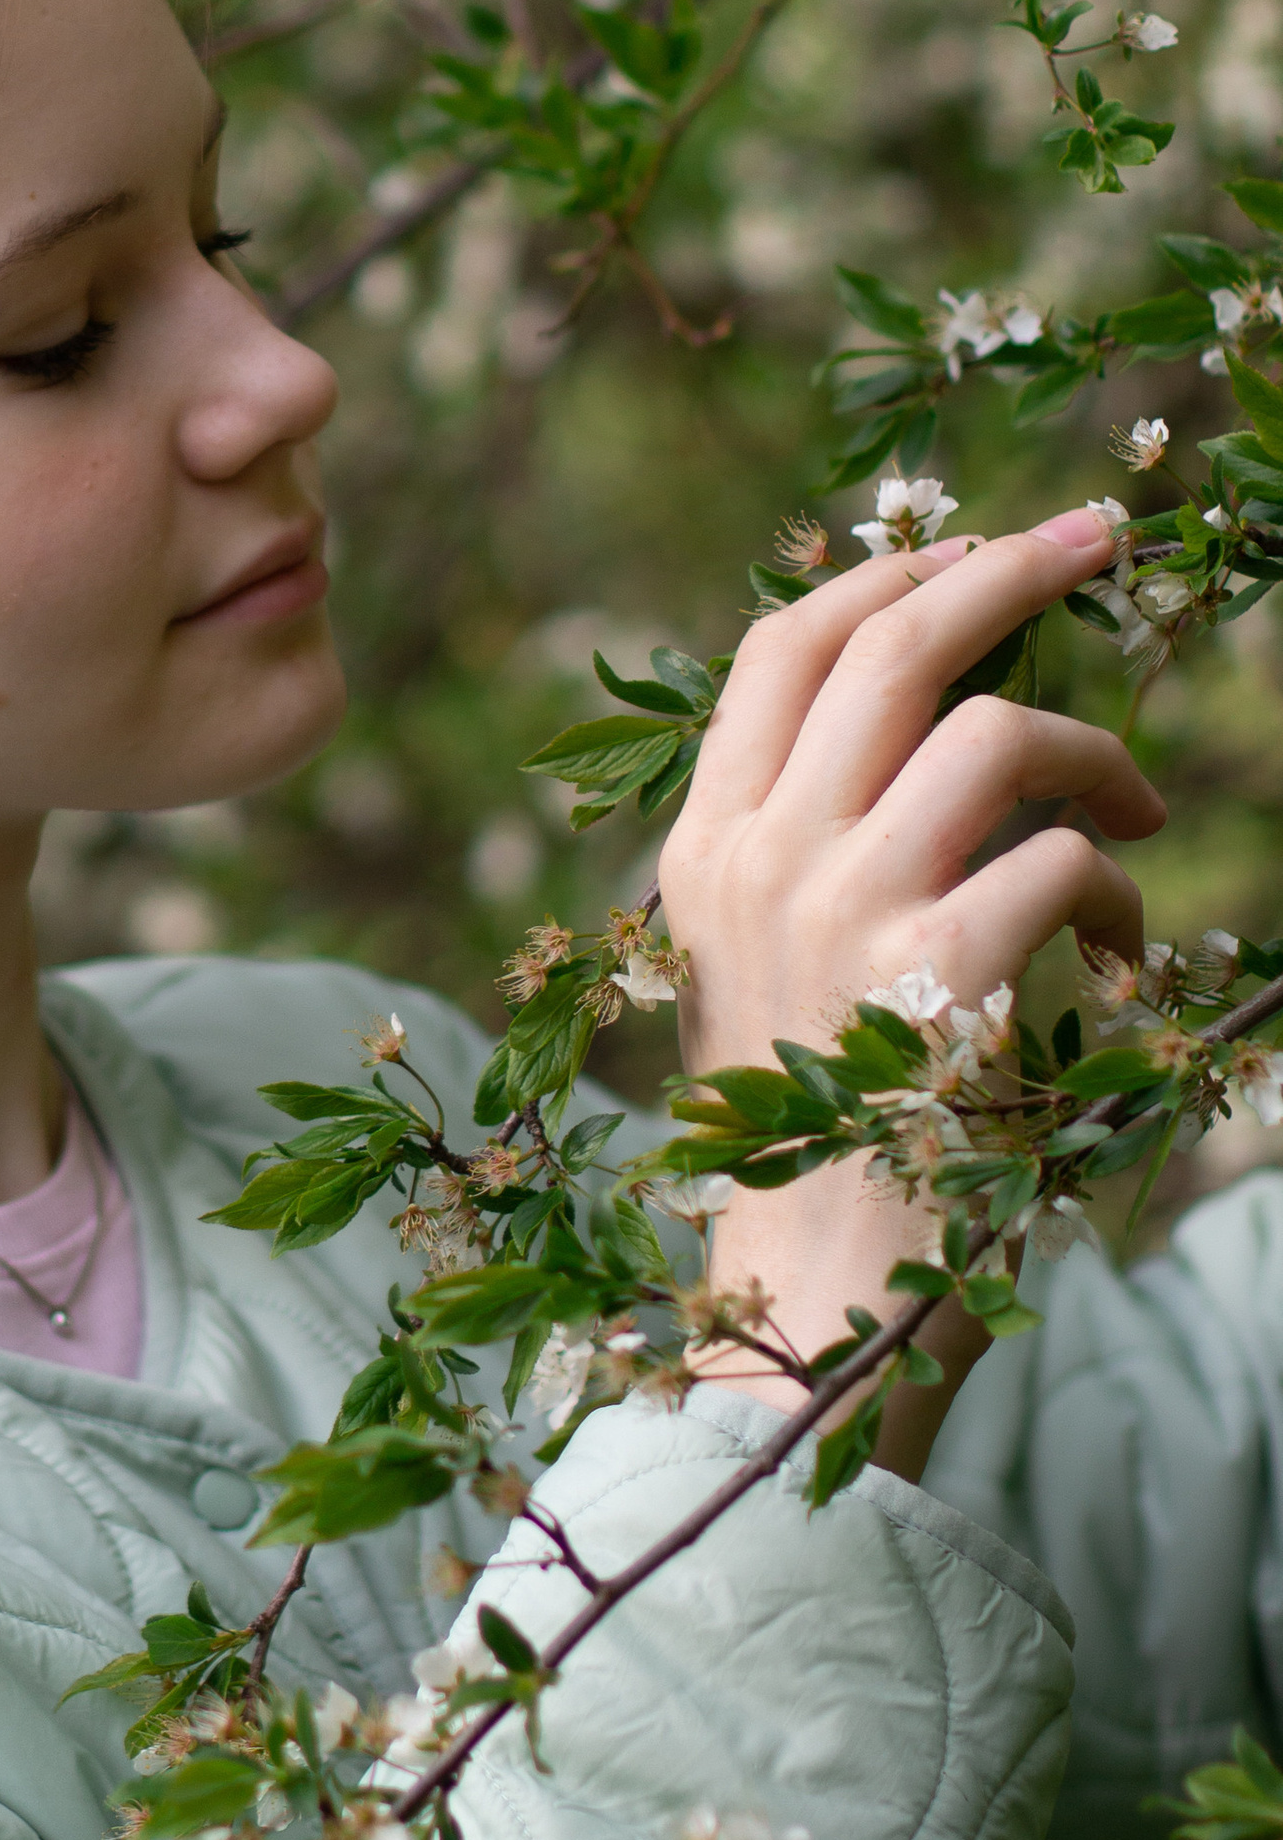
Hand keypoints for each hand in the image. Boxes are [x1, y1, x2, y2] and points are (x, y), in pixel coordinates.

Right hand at [655, 510, 1163, 1477]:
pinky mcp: (937, 974)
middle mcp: (760, 857)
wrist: (809, 1304)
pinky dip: (1117, 894)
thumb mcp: (769, 963)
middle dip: (1006, 566)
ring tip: (1132, 814)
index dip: (888, 574)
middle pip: (890, 644)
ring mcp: (843, 911)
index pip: (784, 646)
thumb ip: (817, 842)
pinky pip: (1061, 863)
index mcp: (707, 846)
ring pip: (991, 733)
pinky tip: (1120, 954)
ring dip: (1093, 754)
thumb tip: (942, 705)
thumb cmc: (814, 1133)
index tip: (974, 541)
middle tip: (1097, 535)